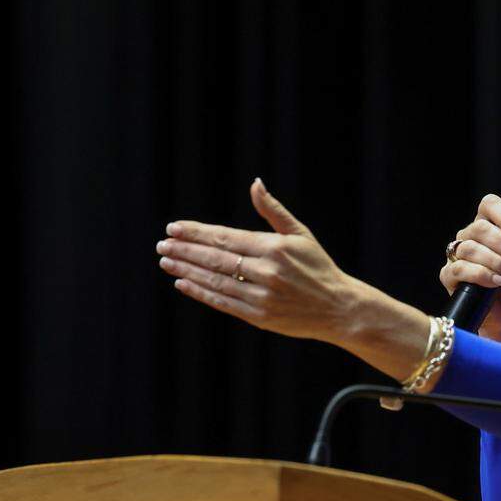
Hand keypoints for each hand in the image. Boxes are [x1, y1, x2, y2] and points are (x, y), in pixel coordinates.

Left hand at [156, 178, 353, 342]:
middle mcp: (266, 271)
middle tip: (162, 244)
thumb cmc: (319, 267)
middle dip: (184, 250)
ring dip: (186, 270)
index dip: (196, 233)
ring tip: (166, 262)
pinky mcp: (259, 316)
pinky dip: (200, 292)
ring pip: (215, 280)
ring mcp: (261, 296)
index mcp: (274, 248)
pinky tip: (183, 283)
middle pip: (215, 258)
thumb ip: (273, 211)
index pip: (225, 237)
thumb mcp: (301, 234)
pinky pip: (223, 302)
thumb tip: (255, 184)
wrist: (338, 308)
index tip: (173, 228)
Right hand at [438, 194, 500, 348]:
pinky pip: (459, 269)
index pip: (489, 204)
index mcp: (492, 225)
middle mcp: (472, 237)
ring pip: (469, 248)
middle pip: (479, 227)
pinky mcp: (450, 277)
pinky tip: (497, 283)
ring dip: (497, 263)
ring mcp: (458, 256)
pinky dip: (482, 275)